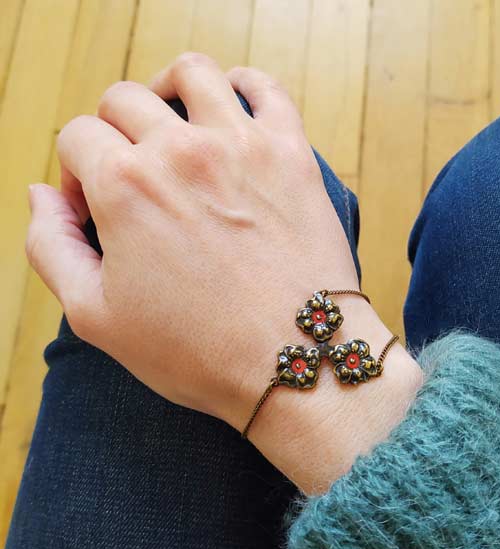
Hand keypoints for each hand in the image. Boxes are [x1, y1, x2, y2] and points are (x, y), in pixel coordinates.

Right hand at [27, 53, 422, 492]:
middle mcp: (181, 150)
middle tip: (136, 178)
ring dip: (170, 90)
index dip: (78, 171)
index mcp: (125, 185)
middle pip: (126, 100)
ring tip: (175, 126)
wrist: (296, 360)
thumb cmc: (198, 350)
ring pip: (192, 73)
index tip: (100, 208)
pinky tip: (232, 109)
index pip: (78, 136)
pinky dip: (242, 86)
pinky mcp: (292, 153)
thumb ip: (49, 246)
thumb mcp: (96, 316)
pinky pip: (266, 88)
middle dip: (115, 134)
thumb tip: (40, 192)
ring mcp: (242, 145)